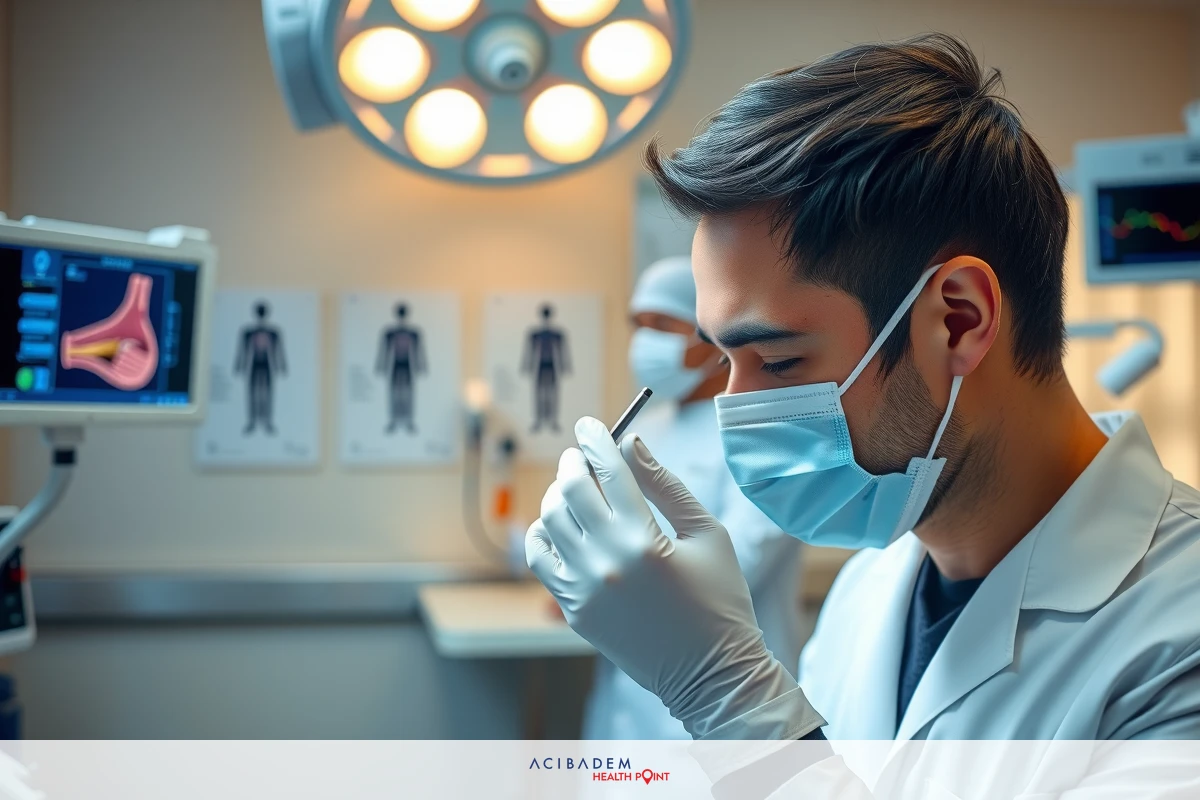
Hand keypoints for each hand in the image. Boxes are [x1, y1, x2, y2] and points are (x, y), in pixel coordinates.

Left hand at [526, 417, 822, 739]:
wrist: (711, 675)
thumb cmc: (720, 600)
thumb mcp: (706, 535)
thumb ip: (665, 485)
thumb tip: (631, 443)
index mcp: (644, 539)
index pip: (608, 470)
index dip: (595, 438)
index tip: (589, 423)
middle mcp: (606, 562)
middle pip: (571, 489)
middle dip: (574, 461)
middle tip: (582, 454)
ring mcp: (584, 589)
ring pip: (550, 520)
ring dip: (559, 494)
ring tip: (576, 489)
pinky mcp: (574, 611)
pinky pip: (539, 559)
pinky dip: (542, 532)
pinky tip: (560, 525)